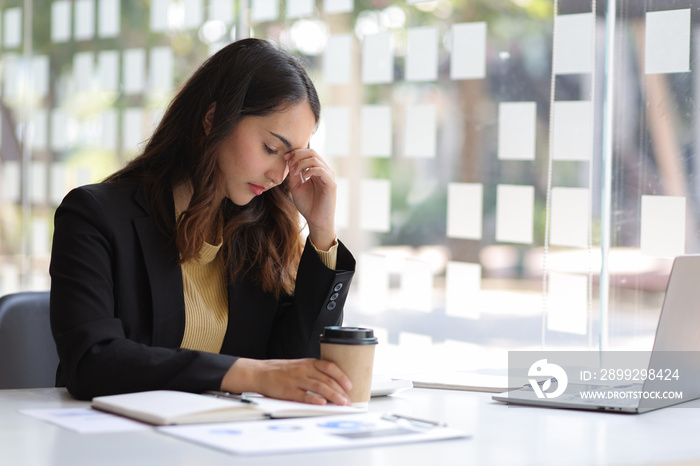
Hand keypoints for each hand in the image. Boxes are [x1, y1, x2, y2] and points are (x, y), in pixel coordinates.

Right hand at [220, 358, 352, 405]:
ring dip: (333, 395)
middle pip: (327, 379)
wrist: (260, 373)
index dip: (341, 376)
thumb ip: (314, 372)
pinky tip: (322, 404)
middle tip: (349, 400)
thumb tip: (332, 383)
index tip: (349, 385)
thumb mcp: (300, 366)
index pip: (329, 367)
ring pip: (319, 387)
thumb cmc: (281, 371)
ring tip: (342, 403)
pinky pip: (303, 395)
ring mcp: (296, 380)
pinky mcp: (288, 391)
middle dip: (340, 391)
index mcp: (308, 363)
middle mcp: (304, 370)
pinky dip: (314, 400)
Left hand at [284, 149, 336, 249]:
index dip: (296, 152)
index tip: (285, 157)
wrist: (316, 221)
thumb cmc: (307, 205)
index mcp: (316, 170)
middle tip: (288, 161)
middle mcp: (324, 171)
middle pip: (312, 152)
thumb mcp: (296, 186)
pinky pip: (321, 170)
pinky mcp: (331, 184)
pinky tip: (303, 177)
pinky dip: (309, 170)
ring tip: (294, 171)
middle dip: (298, 154)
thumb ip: (294, 173)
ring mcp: (329, 177)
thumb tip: (290, 159)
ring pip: (316, 159)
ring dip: (301, 163)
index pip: (308, 153)